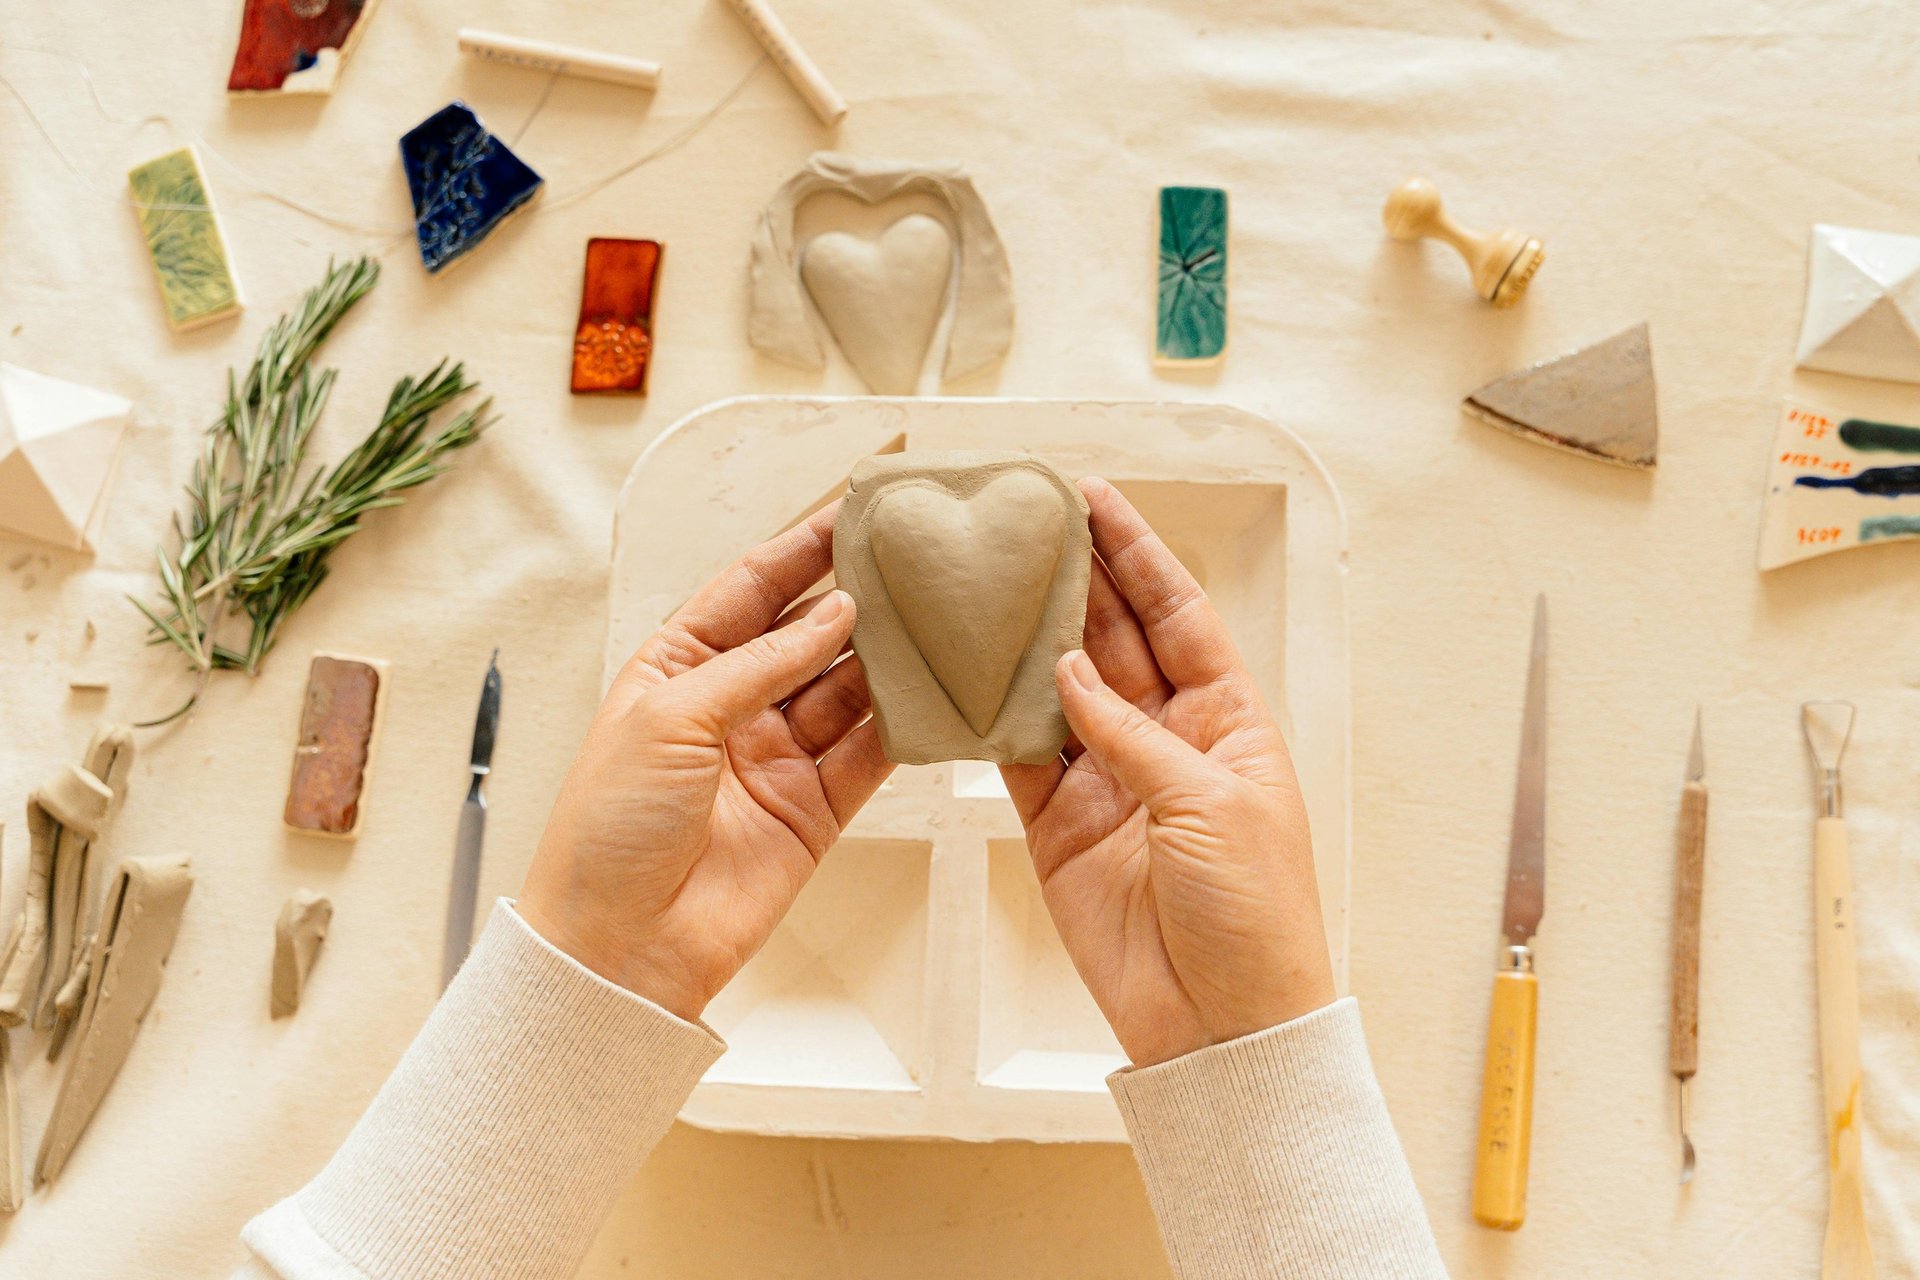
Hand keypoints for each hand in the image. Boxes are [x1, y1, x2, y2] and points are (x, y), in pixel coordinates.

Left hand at [518, 506, 892, 1020]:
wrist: (617, 947)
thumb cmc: (607, 829)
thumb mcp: (671, 717)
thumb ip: (760, 663)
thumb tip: (834, 613)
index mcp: (677, 667)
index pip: (751, 586)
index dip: (803, 545)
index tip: (856, 509)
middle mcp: (731, 706)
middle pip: (808, 632)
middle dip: (860, 595)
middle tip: (915, 558)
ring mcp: (776, 757)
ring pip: (848, 688)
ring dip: (889, 656)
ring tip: (937, 616)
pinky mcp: (815, 809)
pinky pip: (871, 754)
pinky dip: (905, 725)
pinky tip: (935, 694)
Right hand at [1002, 479, 1334, 1066]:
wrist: (1220, 1025)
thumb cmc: (1254, 916)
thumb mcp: (1210, 805)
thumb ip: (1132, 736)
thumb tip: (1070, 675)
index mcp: (1228, 723)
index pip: (1178, 616)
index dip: (1138, 556)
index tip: (1096, 500)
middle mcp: (1167, 741)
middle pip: (1115, 639)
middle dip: (1075, 580)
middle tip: (1026, 524)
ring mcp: (1110, 783)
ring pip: (1059, 691)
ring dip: (1026, 639)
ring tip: (985, 580)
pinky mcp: (1061, 829)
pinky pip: (1019, 759)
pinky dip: (991, 719)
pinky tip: (964, 672)